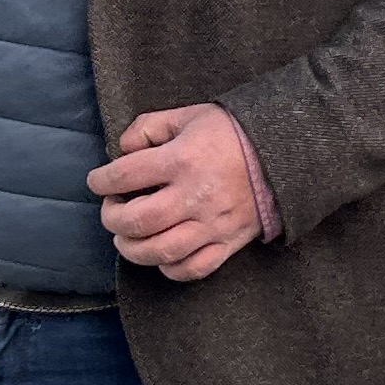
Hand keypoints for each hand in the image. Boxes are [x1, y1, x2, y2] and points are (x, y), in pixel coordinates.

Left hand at [92, 104, 272, 281]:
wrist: (285, 152)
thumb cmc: (232, 132)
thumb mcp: (188, 116)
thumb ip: (149, 127)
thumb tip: (123, 150)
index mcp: (182, 159)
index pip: (124, 176)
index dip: (100, 181)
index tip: (98, 182)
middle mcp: (195, 196)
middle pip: (136, 221)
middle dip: (112, 218)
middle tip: (113, 210)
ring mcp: (213, 224)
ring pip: (160, 252)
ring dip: (132, 249)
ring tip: (127, 238)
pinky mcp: (229, 242)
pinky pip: (192, 268)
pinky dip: (169, 267)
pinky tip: (161, 255)